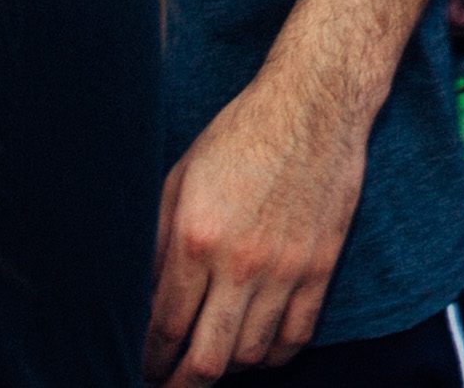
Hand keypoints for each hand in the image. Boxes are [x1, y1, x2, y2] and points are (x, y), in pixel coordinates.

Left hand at [144, 58, 373, 380]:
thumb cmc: (240, 135)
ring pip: (250, 355)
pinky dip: (274, 355)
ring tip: (210, 361)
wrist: (315, 103)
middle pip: (207, 360)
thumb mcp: (181, 179)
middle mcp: (241, 262)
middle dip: (181, 384)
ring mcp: (286, 268)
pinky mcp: (321, 266)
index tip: (142, 368)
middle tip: (169, 386)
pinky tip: (256, 348)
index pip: (164, 326)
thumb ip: (160, 242)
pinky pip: (297, 336)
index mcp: (196, 237)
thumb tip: (142, 298)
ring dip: (226, 367)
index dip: (148, 359)